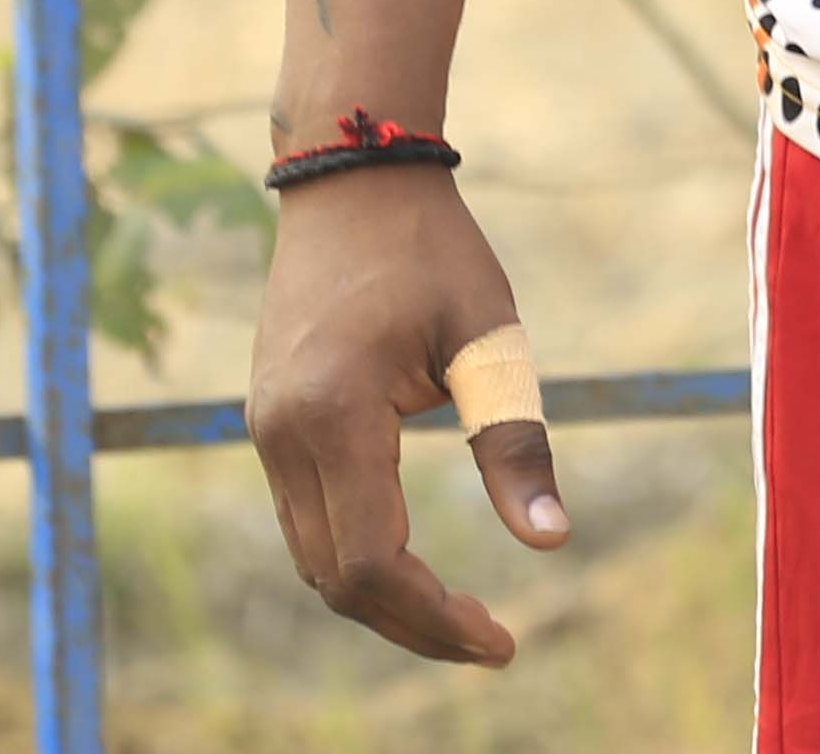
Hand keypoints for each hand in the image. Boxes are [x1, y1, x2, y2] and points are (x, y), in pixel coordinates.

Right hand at [246, 170, 572, 663]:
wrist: (352, 178)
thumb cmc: (431, 250)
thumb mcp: (488, 338)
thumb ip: (516, 443)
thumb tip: (554, 542)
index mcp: (335, 414)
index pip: (373, 562)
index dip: (435, 618)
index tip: (502, 640)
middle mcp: (282, 434)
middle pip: (336, 579)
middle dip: (413, 624)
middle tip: (492, 640)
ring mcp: (265, 430)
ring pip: (312, 560)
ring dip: (382, 598)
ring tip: (461, 615)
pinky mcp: (269, 423)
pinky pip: (305, 521)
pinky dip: (355, 558)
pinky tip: (413, 564)